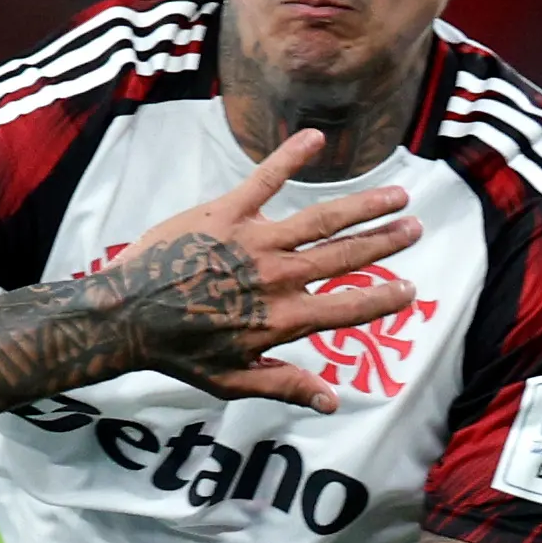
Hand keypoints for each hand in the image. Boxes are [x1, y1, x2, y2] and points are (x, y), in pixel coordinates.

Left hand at [97, 131, 419, 411]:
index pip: (345, 309)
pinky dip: (290, 157)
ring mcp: (253, 241)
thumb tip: (332, 403)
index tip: (410, 290)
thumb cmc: (177, 354)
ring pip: (321, 219)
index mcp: (280, 320)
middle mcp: (276, 277)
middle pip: (344, 257)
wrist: (126, 318)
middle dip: (383, 241)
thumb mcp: (231, 382)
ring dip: (362, 205)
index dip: (382, 300)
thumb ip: (285, 386)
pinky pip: (264, 179)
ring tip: (395, 193)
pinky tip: (316, 138)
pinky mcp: (226, 213)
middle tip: (415, 226)